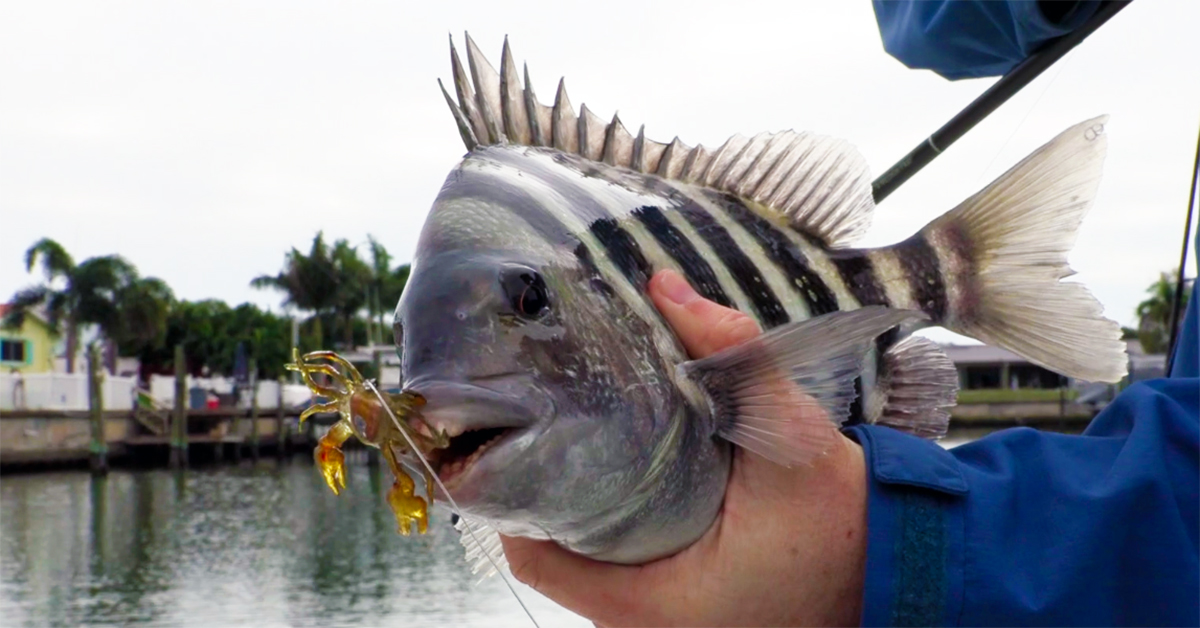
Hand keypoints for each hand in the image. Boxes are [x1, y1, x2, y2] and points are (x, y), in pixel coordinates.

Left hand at [500, 269, 868, 626]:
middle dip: (552, 488)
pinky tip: (629, 480)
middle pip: (554, 558)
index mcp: (654, 606)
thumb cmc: (844, 521)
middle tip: (557, 423)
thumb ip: (737, 359)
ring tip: (589, 443)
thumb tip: (665, 287)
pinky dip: (613, 532)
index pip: (536, 558)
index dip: (516, 493)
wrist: (894, 570)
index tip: (525, 434)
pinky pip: (618, 575)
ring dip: (581, 510)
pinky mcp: (678, 618)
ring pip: (584, 568)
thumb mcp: (796, 436)